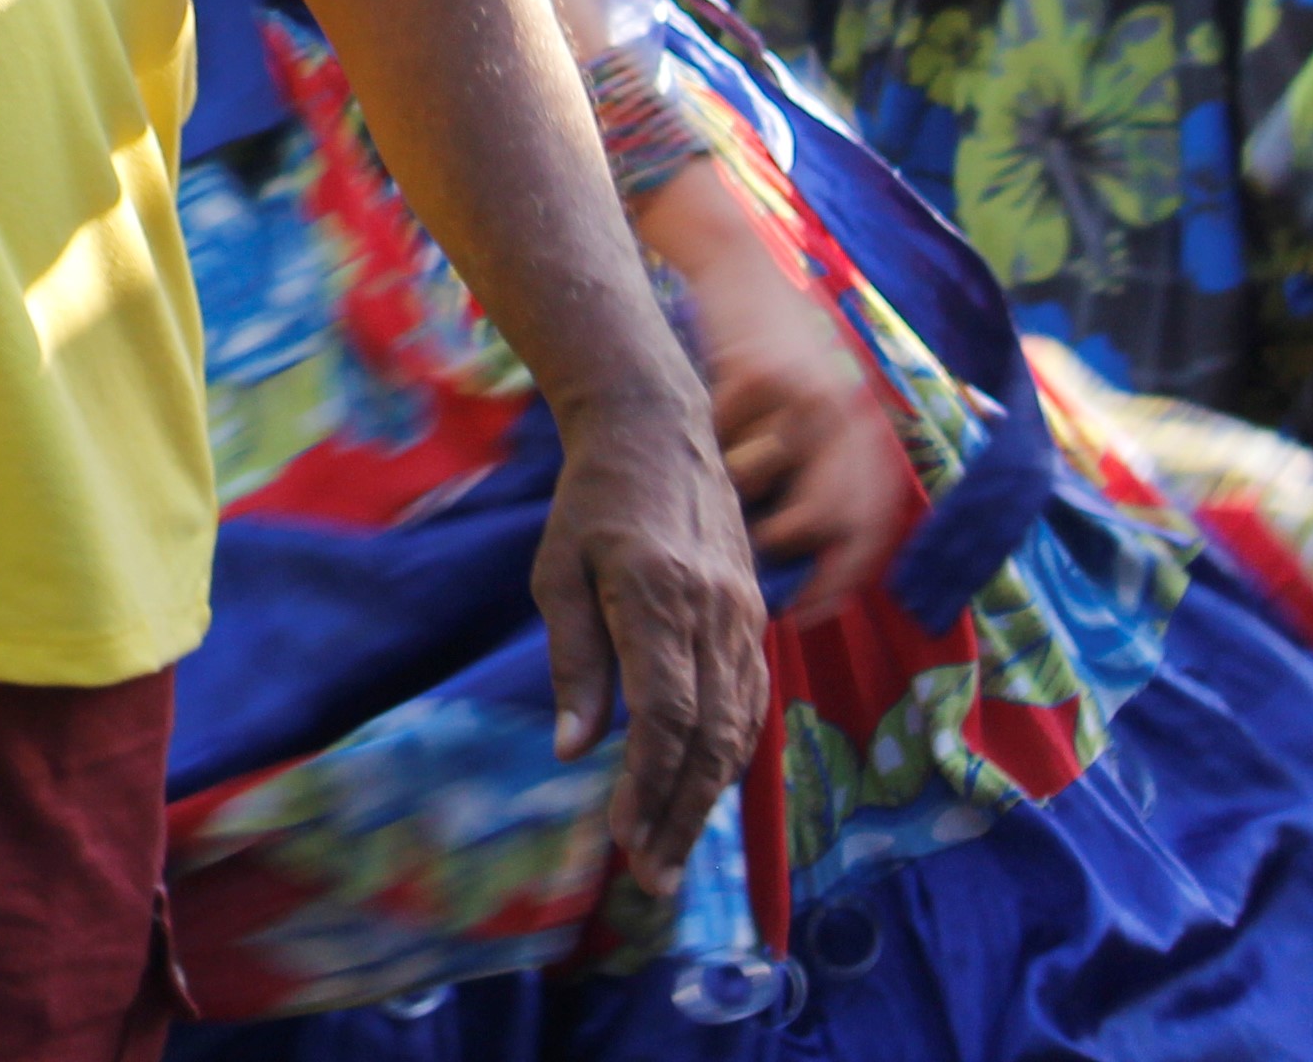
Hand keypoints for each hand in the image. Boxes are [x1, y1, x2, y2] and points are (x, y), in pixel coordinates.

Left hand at [535, 386, 769, 882]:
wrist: (658, 433)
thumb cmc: (591, 501)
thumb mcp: (557, 571)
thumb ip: (572, 661)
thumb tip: (574, 748)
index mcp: (659, 597)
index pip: (666, 714)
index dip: (649, 784)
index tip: (626, 839)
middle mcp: (716, 614)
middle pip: (711, 738)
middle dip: (682, 815)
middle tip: (652, 879)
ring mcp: (745, 618)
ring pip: (739, 730)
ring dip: (707, 799)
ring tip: (671, 854)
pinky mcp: (755, 620)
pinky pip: (752, 705)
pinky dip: (730, 758)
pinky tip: (702, 794)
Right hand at [692, 268, 910, 628]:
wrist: (741, 268)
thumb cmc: (767, 357)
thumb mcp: (808, 414)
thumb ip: (809, 477)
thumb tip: (785, 561)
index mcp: (865, 437)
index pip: (870, 531)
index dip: (840, 580)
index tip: (803, 611)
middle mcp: (847, 420)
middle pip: (827, 515)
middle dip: (784, 547)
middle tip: (744, 556)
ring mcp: (806, 395)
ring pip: (766, 478)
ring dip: (734, 489)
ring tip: (712, 481)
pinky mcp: (759, 373)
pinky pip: (723, 436)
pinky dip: (705, 441)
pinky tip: (696, 427)